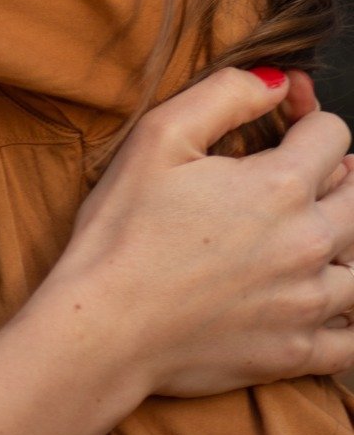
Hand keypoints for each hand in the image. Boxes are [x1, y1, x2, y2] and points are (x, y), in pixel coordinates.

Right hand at [57, 68, 353, 397]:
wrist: (105, 326)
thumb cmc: (122, 229)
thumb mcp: (158, 137)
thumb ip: (225, 95)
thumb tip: (275, 83)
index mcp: (280, 186)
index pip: (332, 133)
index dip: (306, 115)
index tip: (283, 117)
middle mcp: (310, 243)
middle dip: (334, 176)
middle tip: (294, 177)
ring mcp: (309, 303)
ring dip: (341, 243)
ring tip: (306, 237)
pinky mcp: (298, 352)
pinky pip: (352, 336)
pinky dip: (342, 315)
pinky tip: (315, 300)